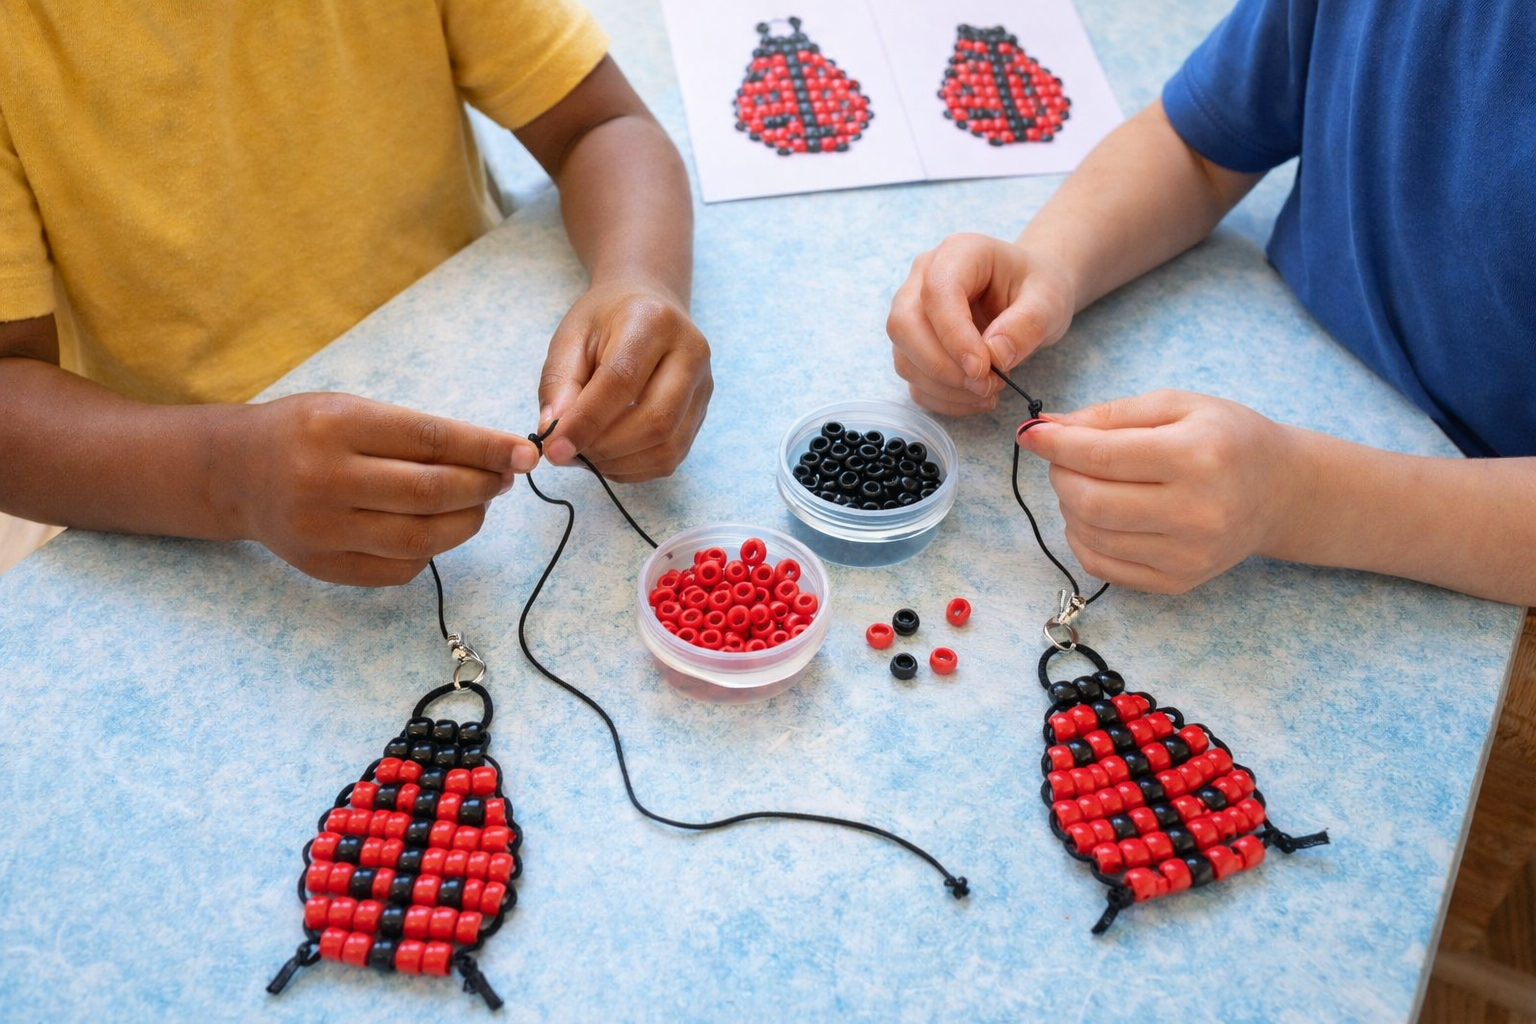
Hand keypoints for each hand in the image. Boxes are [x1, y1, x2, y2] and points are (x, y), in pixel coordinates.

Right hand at [212, 393, 539, 585]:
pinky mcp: (322, 566)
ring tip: (477, 504)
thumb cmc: (307, 433)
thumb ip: (416, 434)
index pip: (432, 439)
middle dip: (483, 487)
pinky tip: (435, 529)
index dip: (487, 449)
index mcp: (337, 426)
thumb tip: (493, 458)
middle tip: (504, 480)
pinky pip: (399, 567)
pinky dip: (431, 550)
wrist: (234, 472)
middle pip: (431, 492)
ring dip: (466, 522)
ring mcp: (321, 529)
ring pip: (421, 538)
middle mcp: (325, 479)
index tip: (524, 454)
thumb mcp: (353, 411)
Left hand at [535, 281, 711, 481]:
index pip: (622, 381)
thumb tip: (553, 433)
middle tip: (567, 453)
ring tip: (585, 454)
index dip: (586, 421)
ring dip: (619, 463)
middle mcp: (690, 352)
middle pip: (656, 420)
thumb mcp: (570, 337)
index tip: (554, 448)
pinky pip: (671, 457)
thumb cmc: (605, 321)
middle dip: (605, 448)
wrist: (648, 307)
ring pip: (667, 446)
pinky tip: (608, 456)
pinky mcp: (702, 412)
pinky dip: (633, 468)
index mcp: (652, 321)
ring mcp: (703, 385)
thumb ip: (558, 383)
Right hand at [886, 233, 1075, 415]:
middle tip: (985, 385)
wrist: (1030, 295)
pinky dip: (942, 398)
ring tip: (989, 391)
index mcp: (958, 253)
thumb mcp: (1049, 300)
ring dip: (944, 387)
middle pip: (904, 325)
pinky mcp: (914, 345)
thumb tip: (993, 356)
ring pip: (904, 357)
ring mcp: (912, 312)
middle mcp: (923, 278)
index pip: (937, 293)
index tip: (983, 369)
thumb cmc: (1037, 288)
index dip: (954, 336)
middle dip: (941, 367)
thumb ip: (1027, 324)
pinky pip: (914, 379)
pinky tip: (975, 398)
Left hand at [1015, 390, 1302, 593]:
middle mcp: (1197, 512)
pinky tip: (1095, 516)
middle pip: (1091, 502)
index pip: (1103, 456)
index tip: (1029, 434)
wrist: (1279, 492)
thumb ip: (1111, 415)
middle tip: (1064, 459)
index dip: (1055, 445)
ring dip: (1070, 506)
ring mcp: (1188, 555)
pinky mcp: (1178, 582)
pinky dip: (1082, 538)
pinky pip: (1102, 567)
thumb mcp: (1177, 405)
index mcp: (1197, 457)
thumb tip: (1048, 429)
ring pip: (1091, 536)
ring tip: (1086, 483)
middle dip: (1060, 476)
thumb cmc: (1226, 439)